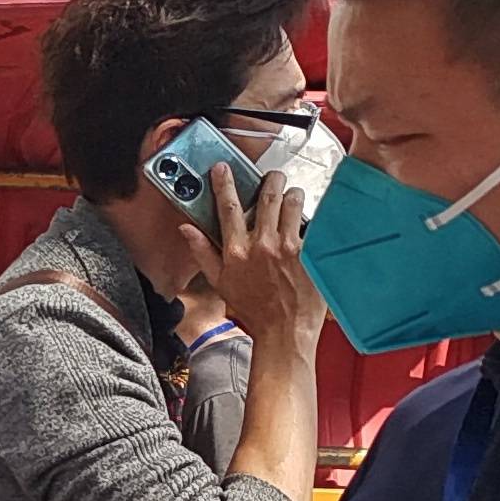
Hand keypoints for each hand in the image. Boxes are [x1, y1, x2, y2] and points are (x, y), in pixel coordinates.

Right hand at [208, 162, 326, 351]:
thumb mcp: (220, 282)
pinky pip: (312, 223)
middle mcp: (263, 245)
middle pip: (267, 197)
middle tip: (272, 176)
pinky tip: (309, 220)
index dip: (223, 184)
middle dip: (270, 180)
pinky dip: (311, 217)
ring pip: (292, 203)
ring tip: (292, 196)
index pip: (227, 208)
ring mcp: (290, 248)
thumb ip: (202, 252)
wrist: (285, 331)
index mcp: (237, 252)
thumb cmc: (254, 310)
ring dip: (292, 194)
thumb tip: (186, 229)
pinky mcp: (311, 253)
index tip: (223, 168)